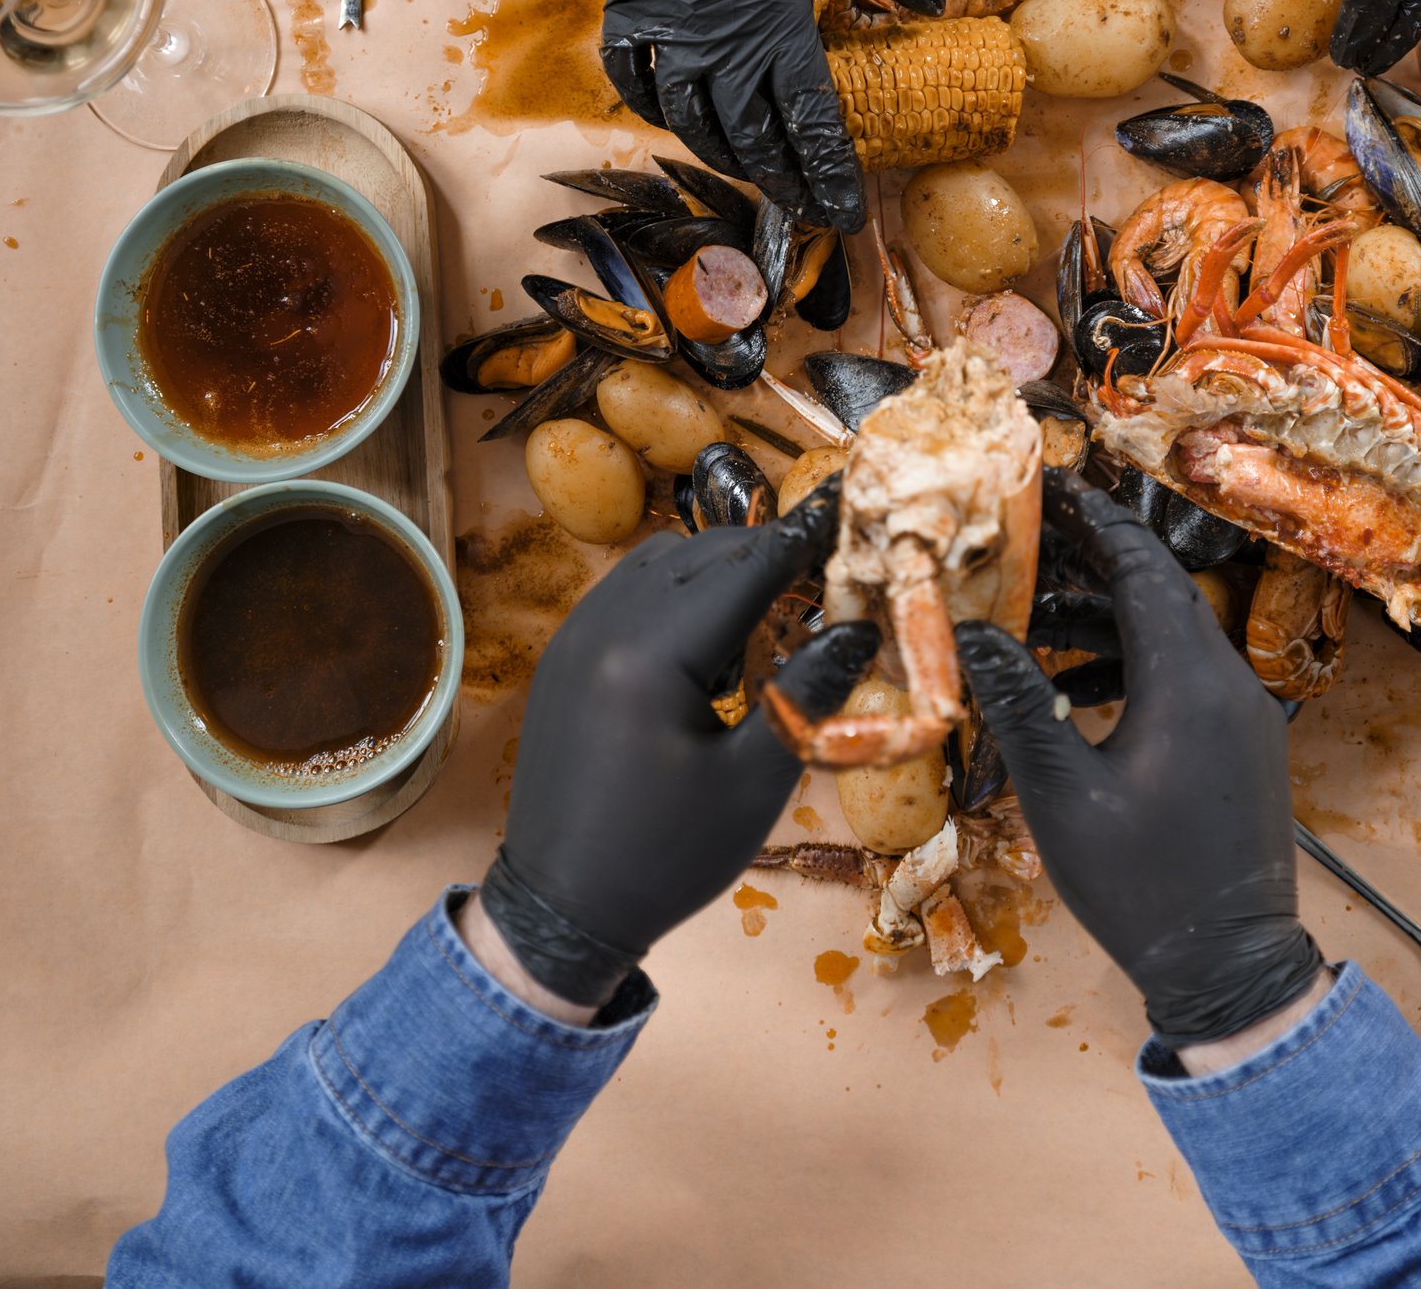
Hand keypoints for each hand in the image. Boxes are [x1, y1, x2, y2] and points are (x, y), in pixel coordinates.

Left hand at [478, 478, 875, 1009]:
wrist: (560, 909)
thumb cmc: (666, 856)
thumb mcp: (753, 782)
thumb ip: (807, 695)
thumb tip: (860, 628)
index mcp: (651, 656)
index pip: (745, 569)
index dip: (803, 539)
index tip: (848, 511)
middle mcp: (603, 627)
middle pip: (702, 554)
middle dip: (767, 554)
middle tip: (825, 573)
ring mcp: (574, 638)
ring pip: (660, 564)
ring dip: (719, 572)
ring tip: (769, 618)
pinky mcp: (563, 658)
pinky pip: (627, 593)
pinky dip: (677, 595)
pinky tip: (708, 647)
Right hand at [572, 0, 942, 230]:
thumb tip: (932, 4)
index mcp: (773, 8)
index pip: (807, 117)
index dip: (828, 170)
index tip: (847, 209)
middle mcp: (715, 30)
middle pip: (750, 136)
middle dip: (785, 182)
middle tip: (811, 211)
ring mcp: (663, 21)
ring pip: (692, 120)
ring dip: (728, 157)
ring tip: (760, 177)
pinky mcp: (626, 1)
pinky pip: (635, 81)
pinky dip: (660, 113)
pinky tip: (684, 125)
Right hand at [955, 472, 1323, 1047]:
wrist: (1231, 966)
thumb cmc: (1144, 887)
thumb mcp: (1063, 796)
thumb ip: (1019, 706)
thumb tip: (971, 636)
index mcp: (1190, 681)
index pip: (1143, 571)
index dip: (1095, 523)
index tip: (1051, 488)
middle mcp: (1228, 683)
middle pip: (1158, 595)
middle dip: (1091, 565)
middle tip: (1027, 540)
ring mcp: (1242, 715)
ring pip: (1169, 638)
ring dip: (1103, 623)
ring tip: (1028, 622)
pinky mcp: (1241, 746)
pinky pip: (1184, 678)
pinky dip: (1130, 666)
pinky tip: (1074, 687)